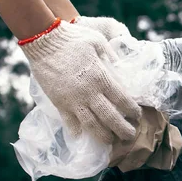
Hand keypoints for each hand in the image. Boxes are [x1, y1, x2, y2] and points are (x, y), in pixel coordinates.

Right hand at [20, 19, 140, 143]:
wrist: (44, 40)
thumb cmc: (73, 38)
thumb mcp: (98, 41)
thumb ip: (111, 55)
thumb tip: (119, 65)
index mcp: (101, 77)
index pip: (122, 99)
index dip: (132, 110)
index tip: (138, 116)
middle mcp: (89, 92)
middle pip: (110, 117)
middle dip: (122, 129)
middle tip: (130, 136)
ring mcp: (73, 100)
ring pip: (91, 125)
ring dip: (103, 136)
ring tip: (110, 142)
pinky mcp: (59, 102)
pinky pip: (69, 121)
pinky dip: (76, 130)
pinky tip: (81, 137)